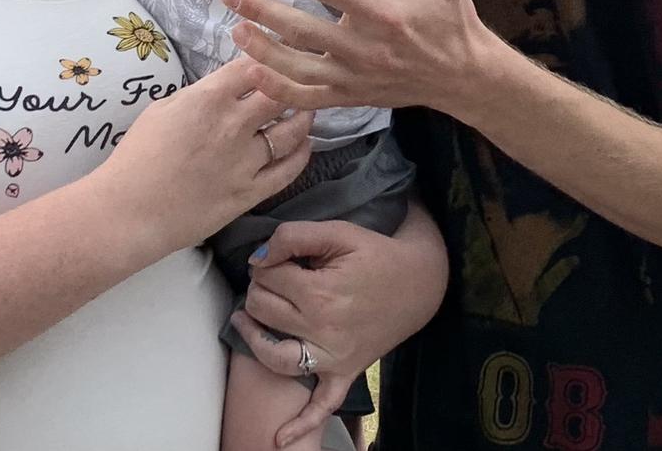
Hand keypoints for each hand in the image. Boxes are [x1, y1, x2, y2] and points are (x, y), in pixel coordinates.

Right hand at [103, 59, 312, 251]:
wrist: (129, 212)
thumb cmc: (137, 157)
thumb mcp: (163, 109)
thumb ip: (199, 94)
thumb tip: (222, 89)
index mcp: (208, 98)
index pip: (252, 66)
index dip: (267, 57)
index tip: (276, 55)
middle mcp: (233, 125)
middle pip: (280, 93)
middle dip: (293, 83)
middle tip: (303, 79)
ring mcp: (245, 161)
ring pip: (291, 131)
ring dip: (304, 116)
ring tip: (309, 109)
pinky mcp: (250, 193)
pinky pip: (287, 171)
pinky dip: (301, 155)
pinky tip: (305, 145)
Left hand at [224, 0, 495, 117]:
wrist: (465, 78)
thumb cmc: (451, 21)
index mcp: (384, 13)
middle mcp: (365, 49)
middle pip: (302, 29)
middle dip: (261, 9)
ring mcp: (355, 78)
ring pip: (297, 69)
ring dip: (261, 50)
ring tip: (233, 28)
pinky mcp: (351, 98)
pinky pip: (307, 99)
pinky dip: (277, 90)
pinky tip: (253, 72)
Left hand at [230, 216, 448, 446]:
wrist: (418, 281)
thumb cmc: (375, 253)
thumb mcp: (338, 232)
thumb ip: (293, 237)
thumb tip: (258, 259)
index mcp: (320, 294)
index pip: (268, 277)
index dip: (266, 262)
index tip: (278, 256)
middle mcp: (323, 331)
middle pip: (264, 310)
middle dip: (260, 288)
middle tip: (272, 276)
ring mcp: (333, 358)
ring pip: (276, 358)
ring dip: (254, 339)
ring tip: (243, 321)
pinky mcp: (346, 373)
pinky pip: (322, 406)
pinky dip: (301, 425)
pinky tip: (279, 439)